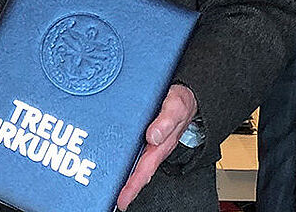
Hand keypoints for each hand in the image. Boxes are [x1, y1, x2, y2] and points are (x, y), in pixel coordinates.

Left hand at [116, 84, 197, 209]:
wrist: (187, 95)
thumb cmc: (182, 103)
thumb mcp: (176, 108)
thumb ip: (166, 122)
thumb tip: (153, 135)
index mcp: (161, 145)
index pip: (144, 170)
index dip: (132, 186)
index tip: (122, 200)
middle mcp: (153, 147)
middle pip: (137, 172)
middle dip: (125, 187)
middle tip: (110, 198)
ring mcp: (148, 143)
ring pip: (134, 164)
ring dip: (123, 176)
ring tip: (109, 187)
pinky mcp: (144, 135)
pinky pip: (132, 152)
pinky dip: (122, 160)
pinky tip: (112, 163)